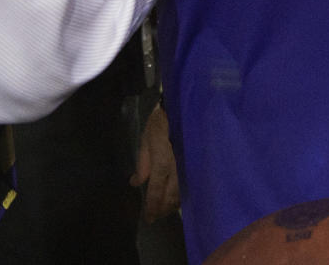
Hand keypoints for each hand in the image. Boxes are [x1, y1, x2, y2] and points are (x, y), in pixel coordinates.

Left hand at [130, 102, 180, 221]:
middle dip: (162, 210)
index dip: (152, 208)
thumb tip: (135, 182)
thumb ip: (142, 164)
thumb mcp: (145, 140)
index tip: (148, 219)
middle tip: (155, 215)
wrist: (182, 110)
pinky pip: (188, 187)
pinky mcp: (194, 166)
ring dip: (172, 205)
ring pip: (181, 195)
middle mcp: (176, 171)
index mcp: (161, 164)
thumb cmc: (160, 123)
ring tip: (165, 208)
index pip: (156, 193)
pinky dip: (181, 196)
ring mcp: (187, 169)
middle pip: (170, 199)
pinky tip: (177, 197)